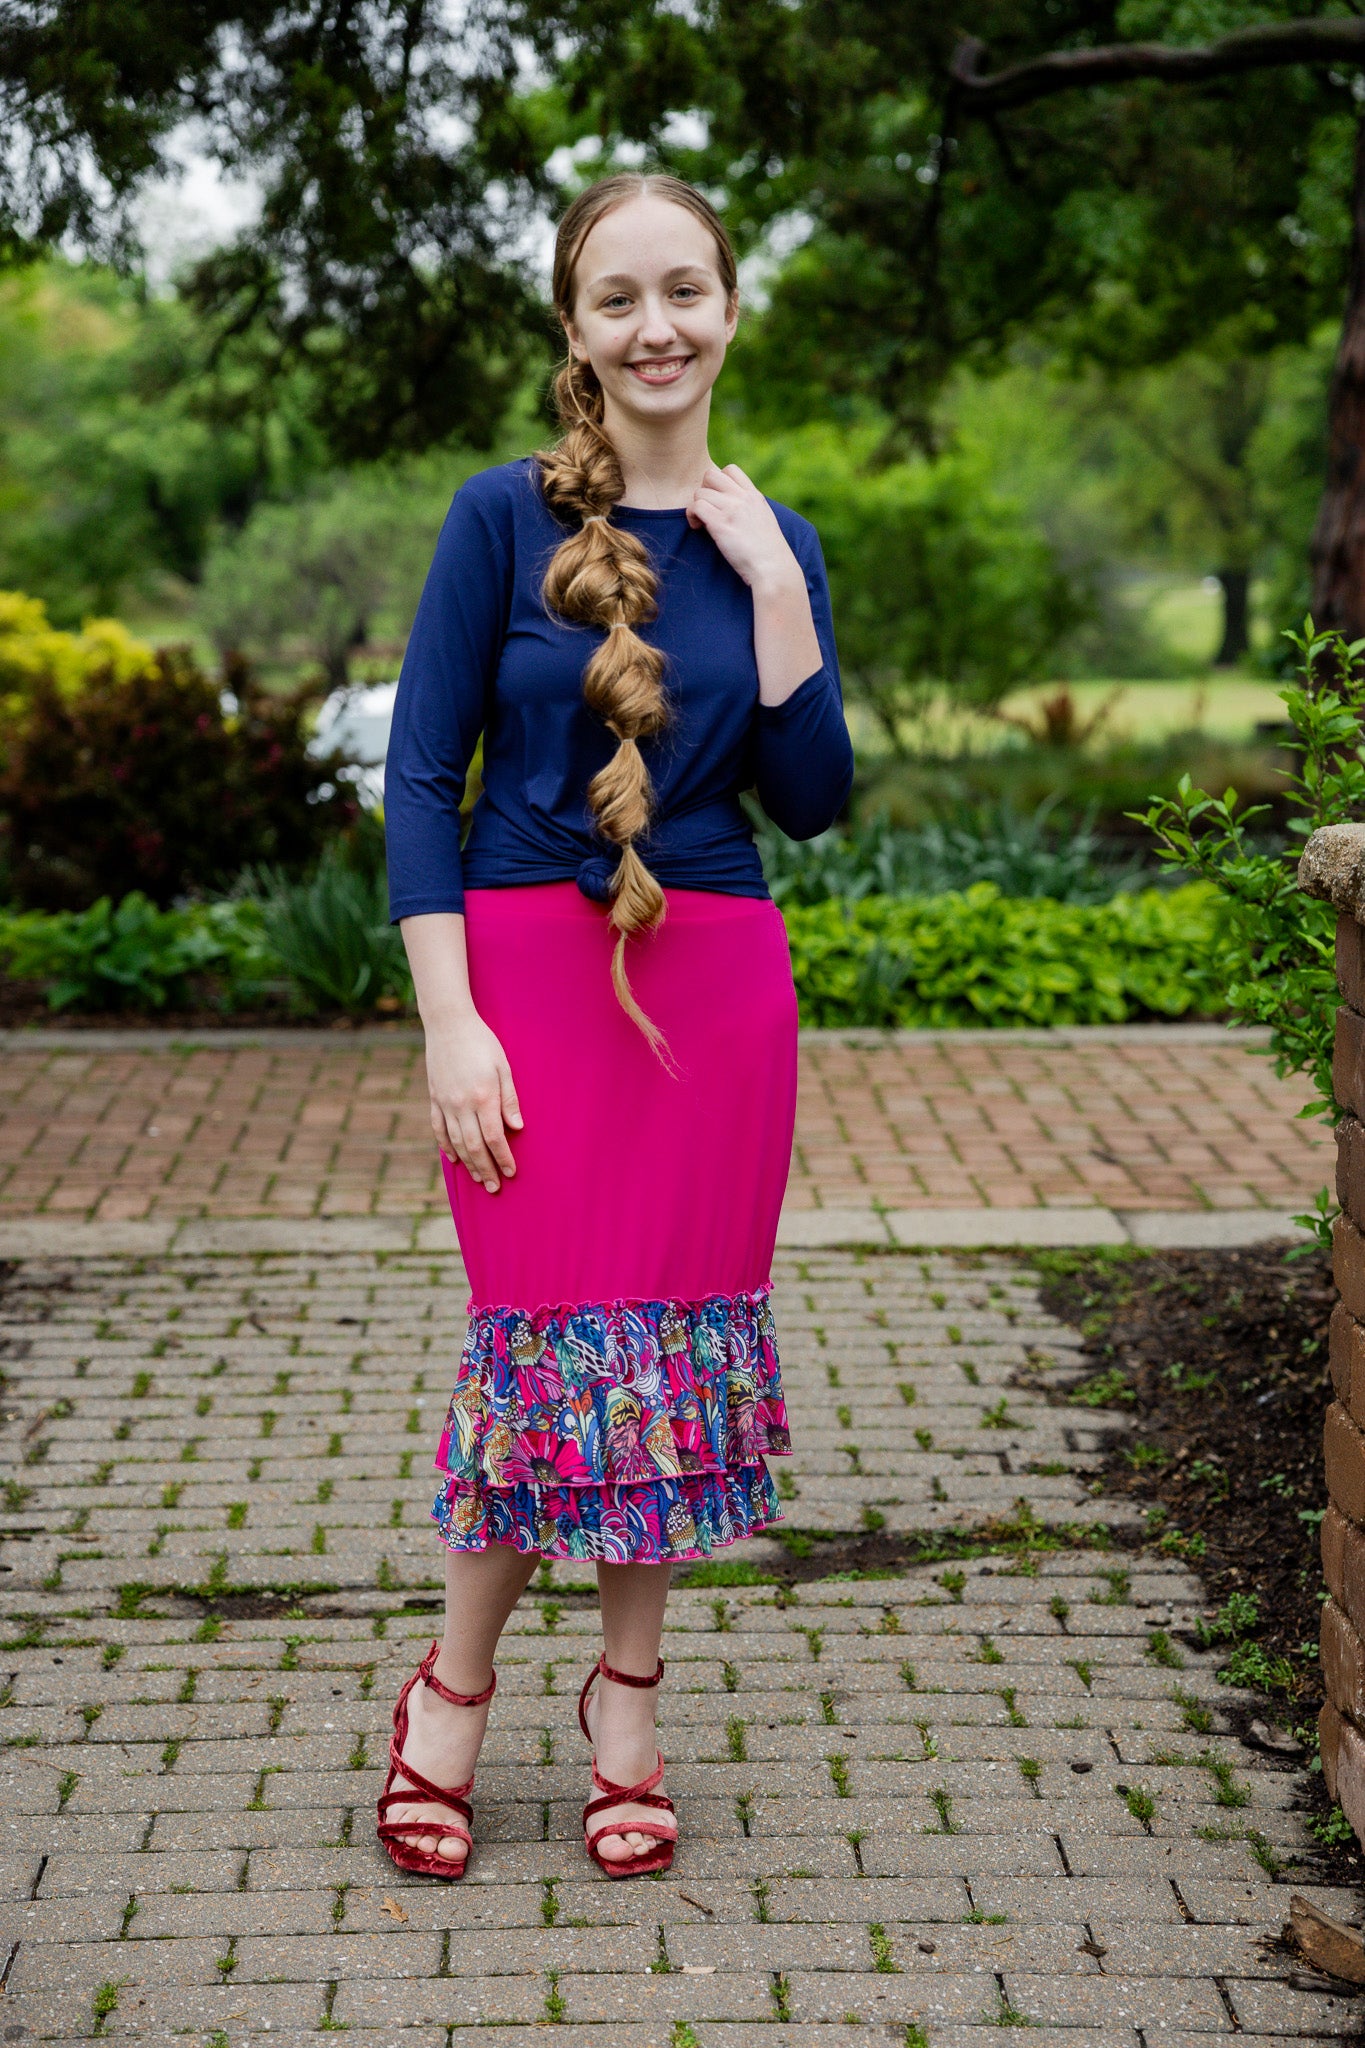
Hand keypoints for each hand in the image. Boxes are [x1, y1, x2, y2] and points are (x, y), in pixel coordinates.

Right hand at [425, 1012, 522, 1193]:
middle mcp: (462, 1104)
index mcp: (483, 1096)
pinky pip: (438, 1129)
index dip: (503, 1158)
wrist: (448, 1024)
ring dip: (468, 1164)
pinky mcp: (434, 1098)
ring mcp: (445, 1103)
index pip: (494, 1137)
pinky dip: (446, 1147)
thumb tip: (517, 1127)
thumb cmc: (482, 1042)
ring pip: (455, 1142)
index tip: (511, 1172)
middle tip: (495, 1187)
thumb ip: (510, 1098)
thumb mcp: (504, 1066)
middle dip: (486, 1169)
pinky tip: (454, 1160)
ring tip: (479, 1180)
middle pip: (474, 1146)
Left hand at [685, 463, 802, 593]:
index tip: (720, 501)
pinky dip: (692, 516)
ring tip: (702, 523)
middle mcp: (743, 498)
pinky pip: (695, 506)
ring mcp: (731, 509)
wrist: (773, 568)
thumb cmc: (768, 552)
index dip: (718, 482)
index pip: (730, 469)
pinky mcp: (720, 524)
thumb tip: (735, 510)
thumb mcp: (764, 520)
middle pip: (710, 474)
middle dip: (704, 490)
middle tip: (708, 510)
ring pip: (699, 492)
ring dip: (696, 507)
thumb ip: (749, 509)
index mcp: (754, 496)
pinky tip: (698, 528)